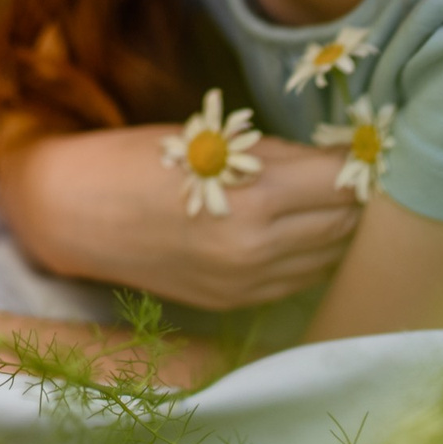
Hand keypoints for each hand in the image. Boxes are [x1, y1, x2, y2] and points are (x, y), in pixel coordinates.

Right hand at [0, 125, 363, 309]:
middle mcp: (259, 249)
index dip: (362, 163)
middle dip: (359, 196)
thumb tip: (335, 158)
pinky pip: (298, 281)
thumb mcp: (213, 139)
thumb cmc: (138, 160)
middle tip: (362, 171)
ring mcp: (248, 284)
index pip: (343, 182)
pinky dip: (312, 255)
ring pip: (328, 258)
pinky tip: (308, 231)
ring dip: (341, 229)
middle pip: (345, 223)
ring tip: (340, 199)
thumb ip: (277, 155)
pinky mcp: (235, 303)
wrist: (75, 215)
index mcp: (255, 197)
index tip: (368, 146)